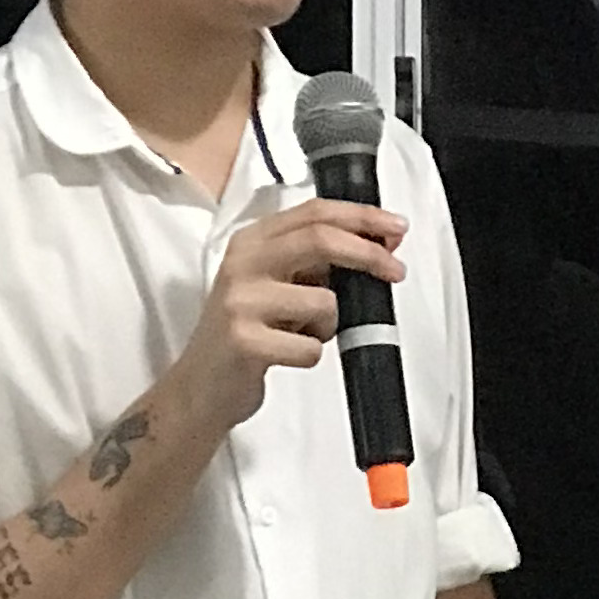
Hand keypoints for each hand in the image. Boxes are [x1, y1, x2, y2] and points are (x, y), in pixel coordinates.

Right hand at [176, 198, 407, 435]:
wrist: (201, 386)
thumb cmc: (249, 332)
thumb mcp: (277, 284)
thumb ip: (319, 261)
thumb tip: (383, 242)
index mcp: (253, 240)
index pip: (315, 212)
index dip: (362, 217)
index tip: (397, 228)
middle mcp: (243, 262)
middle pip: (320, 239)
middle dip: (368, 254)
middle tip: (396, 271)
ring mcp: (241, 301)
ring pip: (323, 302)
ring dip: (330, 325)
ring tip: (304, 334)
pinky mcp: (244, 341)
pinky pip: (310, 348)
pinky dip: (311, 355)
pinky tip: (286, 356)